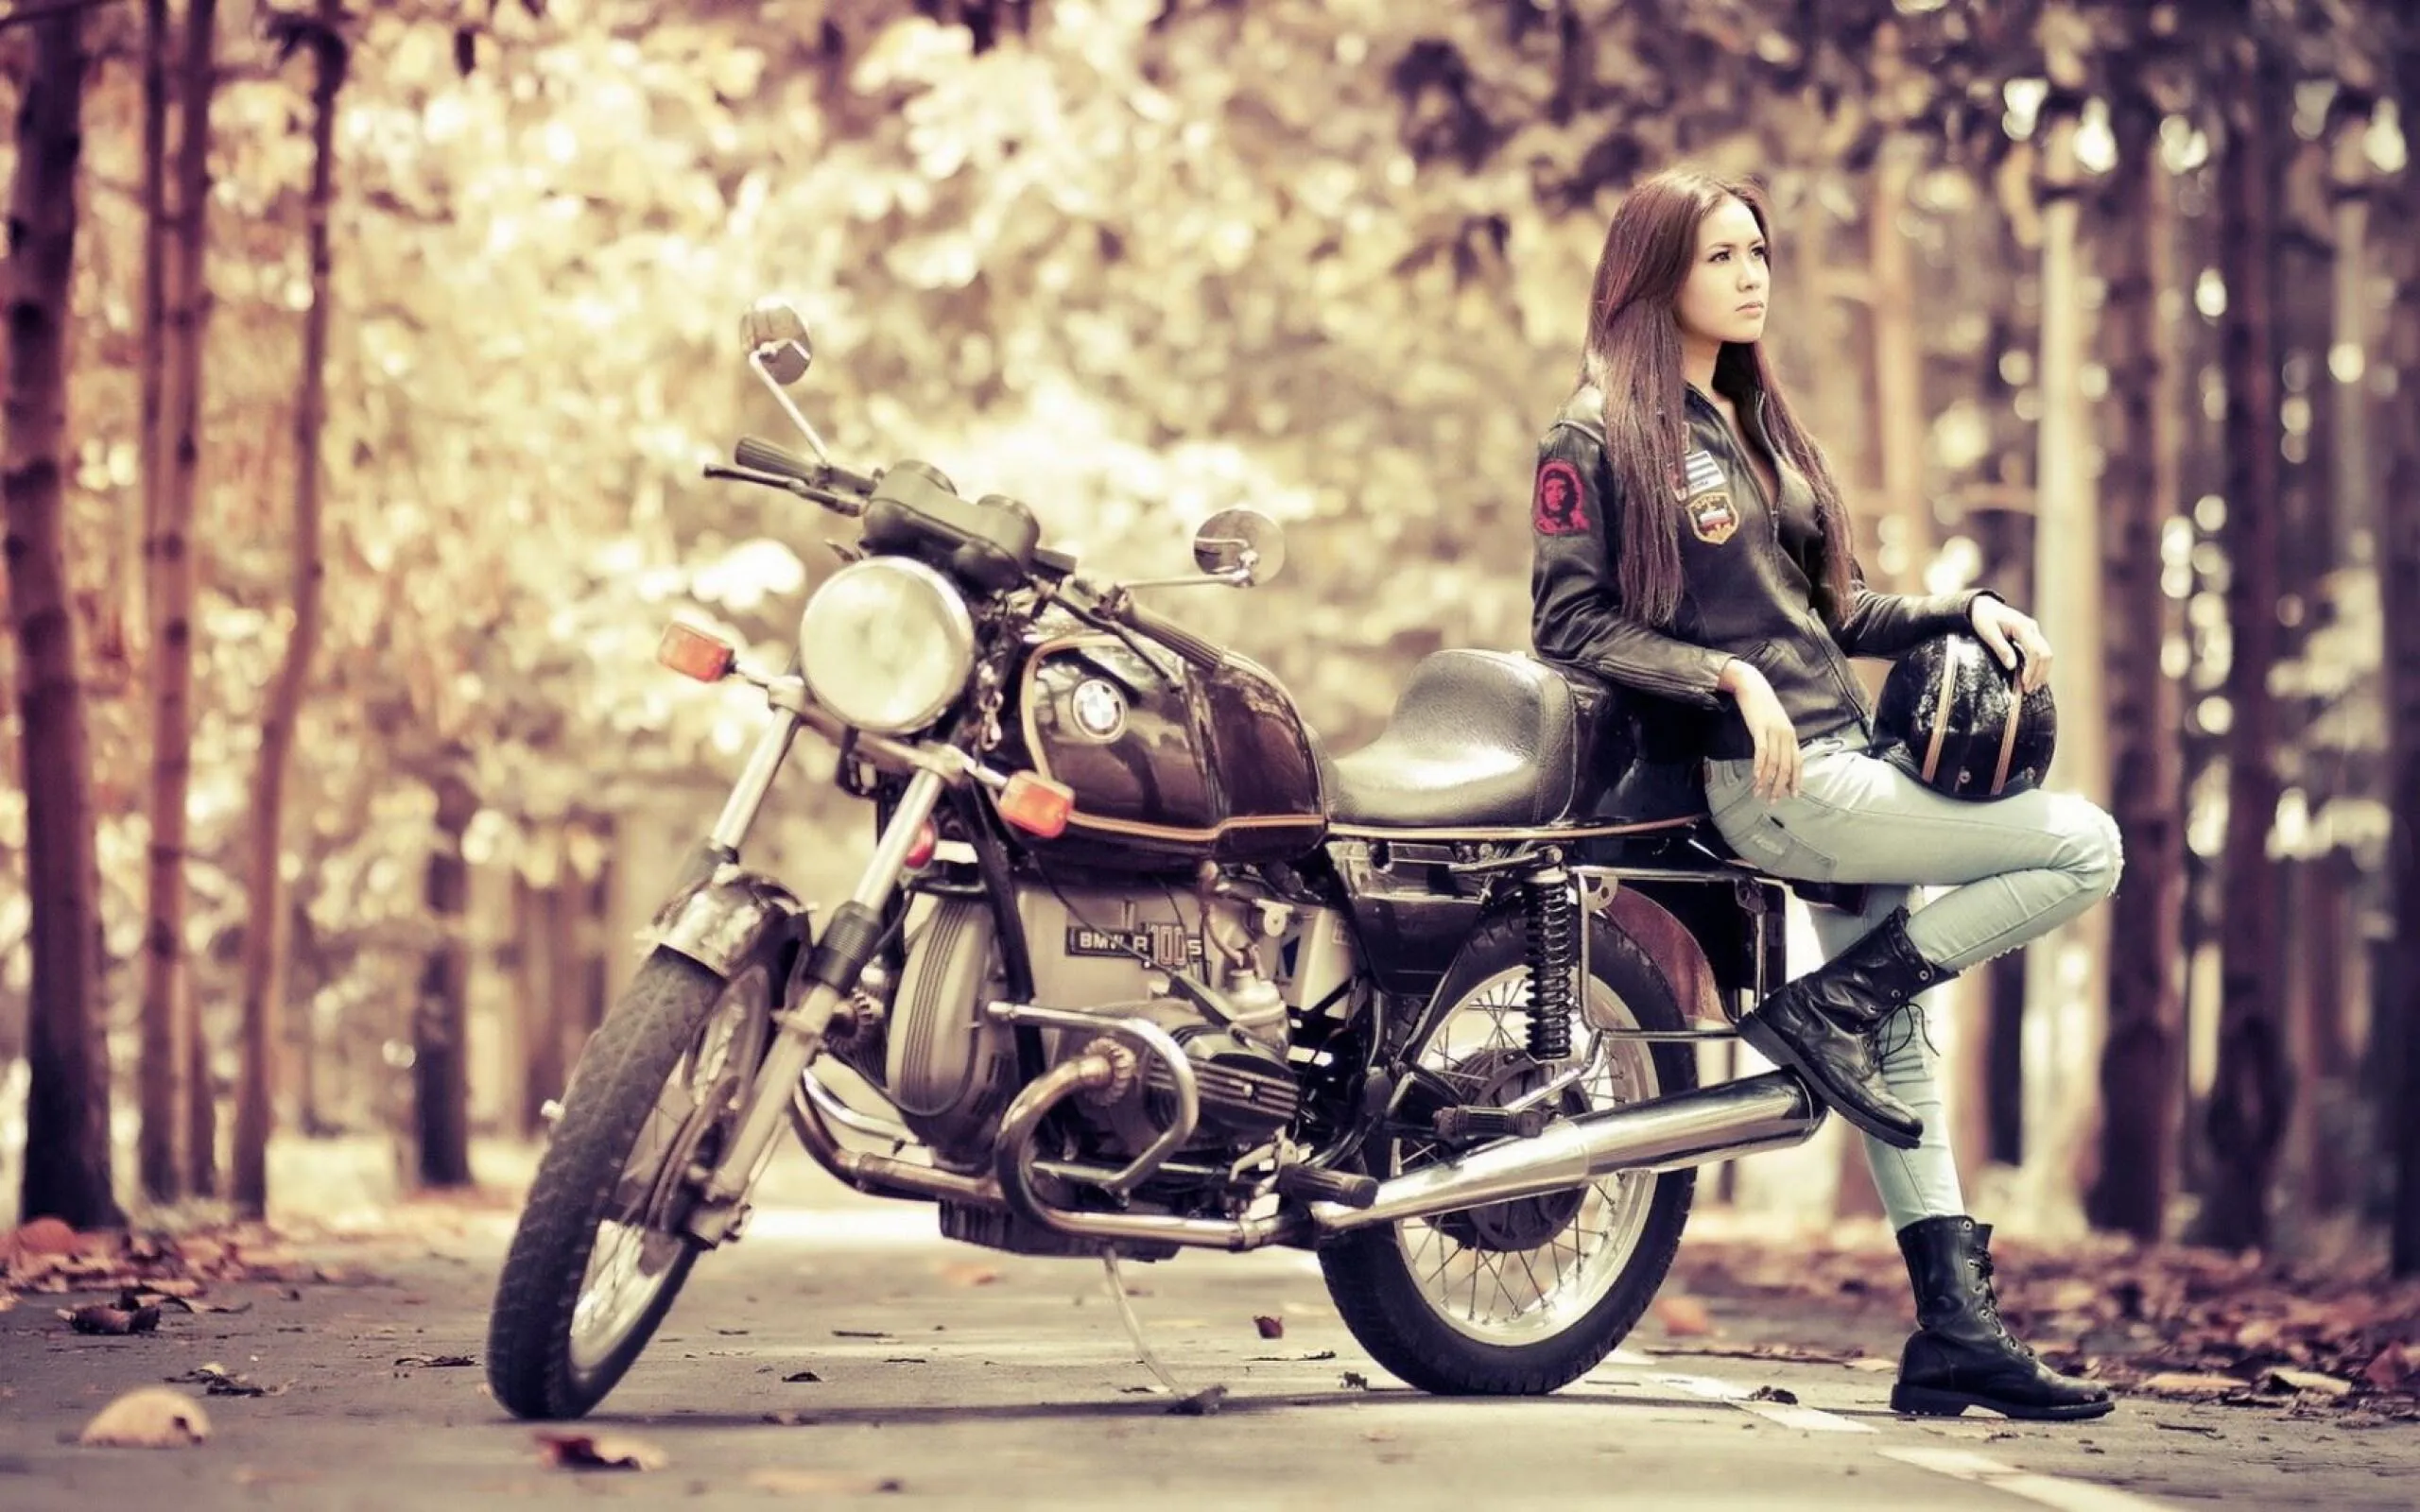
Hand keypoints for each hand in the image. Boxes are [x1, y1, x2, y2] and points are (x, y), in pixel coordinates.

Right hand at [1718, 659, 1800, 800]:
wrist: (1751, 685)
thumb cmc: (1761, 704)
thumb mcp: (1774, 723)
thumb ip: (1778, 738)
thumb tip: (1776, 757)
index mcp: (1791, 735)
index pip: (1797, 762)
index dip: (1796, 780)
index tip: (1793, 795)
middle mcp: (1786, 734)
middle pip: (1786, 766)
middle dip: (1780, 786)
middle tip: (1773, 801)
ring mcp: (1773, 731)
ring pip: (1774, 762)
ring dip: (1767, 781)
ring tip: (1759, 793)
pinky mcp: (1760, 728)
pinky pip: (1762, 751)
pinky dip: (1760, 766)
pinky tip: (1756, 777)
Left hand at [1971, 596, 2052, 693]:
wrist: (1984, 606)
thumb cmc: (1983, 619)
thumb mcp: (1988, 633)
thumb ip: (2001, 648)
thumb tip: (2012, 666)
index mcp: (2022, 627)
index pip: (2036, 651)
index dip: (2032, 670)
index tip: (2025, 684)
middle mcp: (2032, 628)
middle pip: (2046, 654)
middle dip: (2039, 674)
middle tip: (2029, 690)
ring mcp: (2034, 631)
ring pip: (2047, 654)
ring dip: (2042, 671)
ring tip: (2031, 687)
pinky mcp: (2032, 636)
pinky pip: (2041, 652)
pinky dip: (2039, 665)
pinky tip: (2033, 678)